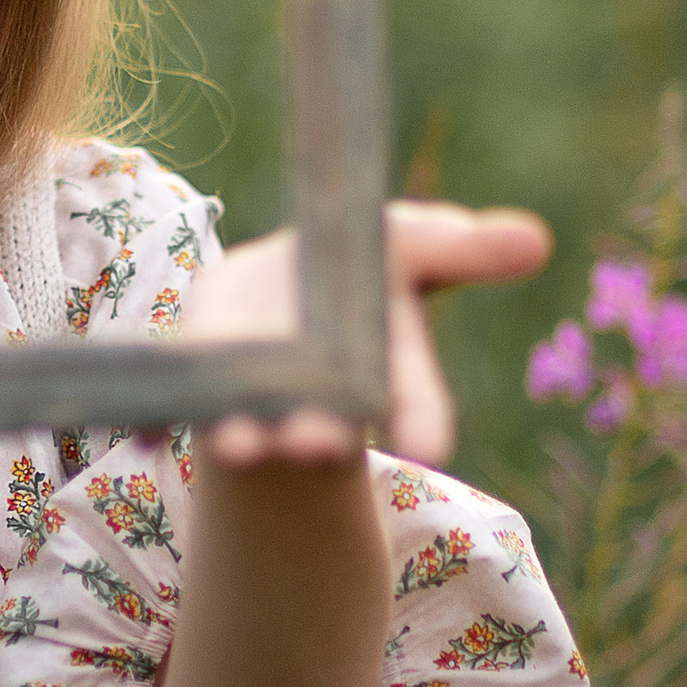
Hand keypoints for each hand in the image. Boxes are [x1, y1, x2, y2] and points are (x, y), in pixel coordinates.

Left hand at [180, 198, 552, 470]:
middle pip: (331, 421)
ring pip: (260, 423)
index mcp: (386, 369)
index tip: (430, 444)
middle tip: (316, 447)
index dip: (422, 414)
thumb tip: (532, 240)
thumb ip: (461, 249)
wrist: (268, 304)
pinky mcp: (204, 382)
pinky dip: (171, 417)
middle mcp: (326, 399)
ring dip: (250, 436)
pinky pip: (187, 403)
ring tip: (240, 447)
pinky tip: (153, 432)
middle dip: (323, 432)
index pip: (414, 396)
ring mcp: (263, 398)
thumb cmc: (356, 274)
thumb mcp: (412, 247)